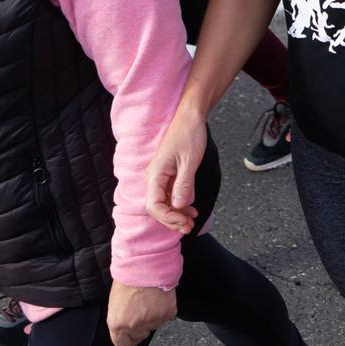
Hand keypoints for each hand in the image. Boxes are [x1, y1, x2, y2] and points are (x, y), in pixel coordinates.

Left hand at [107, 281, 175, 345]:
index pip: (123, 344)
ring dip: (154, 315)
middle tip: (142, 309)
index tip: (132, 333)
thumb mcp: (115, 303)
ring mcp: (153, 320)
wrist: (145, 264)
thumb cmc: (127, 278)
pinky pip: (167, 315)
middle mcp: (135, 326)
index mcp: (117, 324)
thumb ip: (121, 319)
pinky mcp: (167, 313)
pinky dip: (165, 307)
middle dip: (143, 326)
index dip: (128, 338)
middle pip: (141, 335)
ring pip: (155, 324)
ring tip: (150, 298)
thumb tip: (127, 324)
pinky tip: (160, 297)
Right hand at [144, 111, 206, 233]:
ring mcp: (159, 176)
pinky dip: (178, 204)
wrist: (190, 118)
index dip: (168, 217)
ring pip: (163, 202)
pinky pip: (169, 194)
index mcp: (155, 174)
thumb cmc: (189, 135)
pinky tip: (190, 209)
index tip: (184, 222)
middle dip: (172, 220)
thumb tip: (177, 206)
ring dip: (175, 214)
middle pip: (157, 207)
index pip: (154, 205)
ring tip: (191, 222)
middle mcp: (153, 177)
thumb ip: (183, 185)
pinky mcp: (167, 174)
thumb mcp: (190, 162)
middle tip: (189, 228)